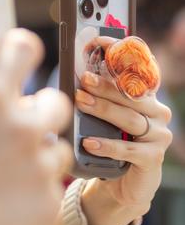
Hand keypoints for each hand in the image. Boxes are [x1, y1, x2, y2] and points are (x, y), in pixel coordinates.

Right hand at [0, 29, 72, 224]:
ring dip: (35, 157)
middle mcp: (19, 125)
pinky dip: (30, 195)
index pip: (21, 48)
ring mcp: (39, 166)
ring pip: (56, 149)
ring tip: (0, 176)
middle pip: (55, 101)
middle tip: (16, 127)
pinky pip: (49, 189)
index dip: (20, 50)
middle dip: (38, 111)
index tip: (19, 56)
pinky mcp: (48, 203)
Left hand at [76, 41, 171, 224]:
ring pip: (130, 118)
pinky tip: (89, 143)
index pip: (138, 68)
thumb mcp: (97, 116)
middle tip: (81, 80)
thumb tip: (67, 75)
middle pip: (131, 94)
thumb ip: (91, 95)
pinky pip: (130, 150)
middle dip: (104, 85)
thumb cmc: (105, 141)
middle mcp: (156, 112)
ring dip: (104, 109)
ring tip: (81, 103)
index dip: (122, 53)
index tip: (99, 41)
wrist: (120, 182)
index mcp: (143, 96)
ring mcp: (158, 135)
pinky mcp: (153, 159)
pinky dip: (108, 145)